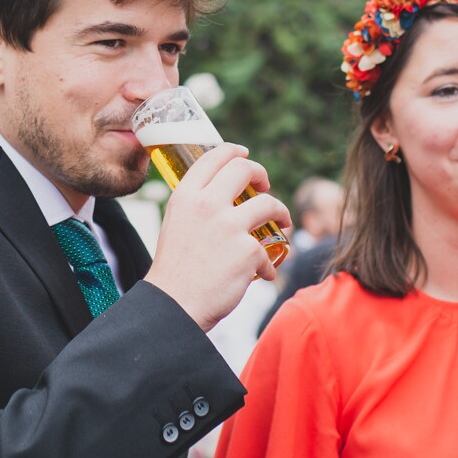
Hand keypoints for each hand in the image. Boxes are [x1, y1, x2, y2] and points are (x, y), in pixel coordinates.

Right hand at [143, 144, 291, 332]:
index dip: (235, 151)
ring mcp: (229, 226)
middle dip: (261, 174)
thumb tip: (222, 197)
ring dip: (281, 213)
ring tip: (283, 225)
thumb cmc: (175, 271)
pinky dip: (268, 265)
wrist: (174, 306)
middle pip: (244, 169)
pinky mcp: (247, 250)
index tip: (245, 156)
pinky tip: (261, 275)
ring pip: (269, 204)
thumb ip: (196, 207)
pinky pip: (269, 250)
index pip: (215, 156)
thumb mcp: (176, 224)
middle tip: (265, 186)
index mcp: (186, 196)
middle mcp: (207, 204)